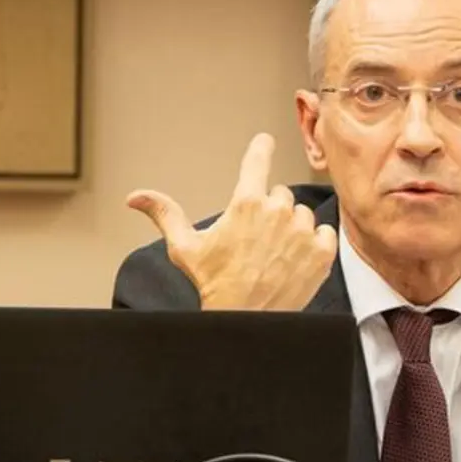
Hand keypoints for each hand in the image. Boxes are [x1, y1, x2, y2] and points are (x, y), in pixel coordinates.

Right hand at [127, 133, 337, 310]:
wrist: (244, 320)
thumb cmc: (215, 284)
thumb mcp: (185, 248)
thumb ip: (164, 214)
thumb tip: (136, 198)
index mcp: (246, 204)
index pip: (257, 160)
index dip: (261, 148)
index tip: (265, 140)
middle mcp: (277, 212)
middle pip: (280, 195)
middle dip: (270, 210)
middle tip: (257, 238)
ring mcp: (302, 232)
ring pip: (302, 214)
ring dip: (293, 227)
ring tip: (275, 252)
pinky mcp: (321, 252)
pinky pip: (325, 232)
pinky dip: (315, 243)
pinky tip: (296, 259)